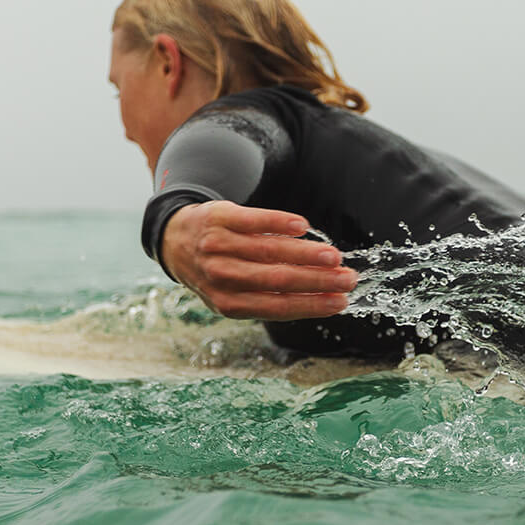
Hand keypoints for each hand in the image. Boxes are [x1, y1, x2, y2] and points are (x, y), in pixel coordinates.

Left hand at [160, 201, 357, 319]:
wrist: (175, 239)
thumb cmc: (218, 272)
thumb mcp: (234, 294)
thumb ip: (269, 296)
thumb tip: (322, 298)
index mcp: (228, 303)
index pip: (277, 306)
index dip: (311, 305)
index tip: (340, 302)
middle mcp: (221, 276)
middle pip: (277, 279)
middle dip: (318, 281)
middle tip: (348, 279)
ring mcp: (218, 246)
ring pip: (270, 251)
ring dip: (307, 254)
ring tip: (335, 257)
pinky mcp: (219, 217)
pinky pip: (254, 221)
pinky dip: (280, 223)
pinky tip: (303, 227)